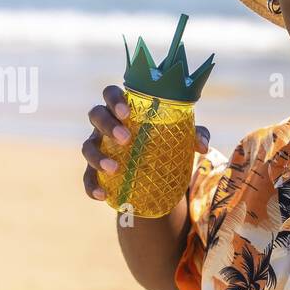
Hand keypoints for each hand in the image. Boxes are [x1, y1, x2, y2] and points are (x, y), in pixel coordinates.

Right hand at [82, 84, 209, 199]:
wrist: (158, 173)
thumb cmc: (167, 143)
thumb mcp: (183, 137)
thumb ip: (195, 134)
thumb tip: (202, 146)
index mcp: (124, 109)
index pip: (111, 93)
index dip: (114, 99)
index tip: (126, 111)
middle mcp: (106, 125)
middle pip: (95, 115)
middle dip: (107, 125)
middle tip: (126, 138)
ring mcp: (98, 147)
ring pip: (87, 147)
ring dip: (97, 157)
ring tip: (115, 168)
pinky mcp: (96, 171)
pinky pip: (87, 178)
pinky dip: (91, 186)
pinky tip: (102, 196)